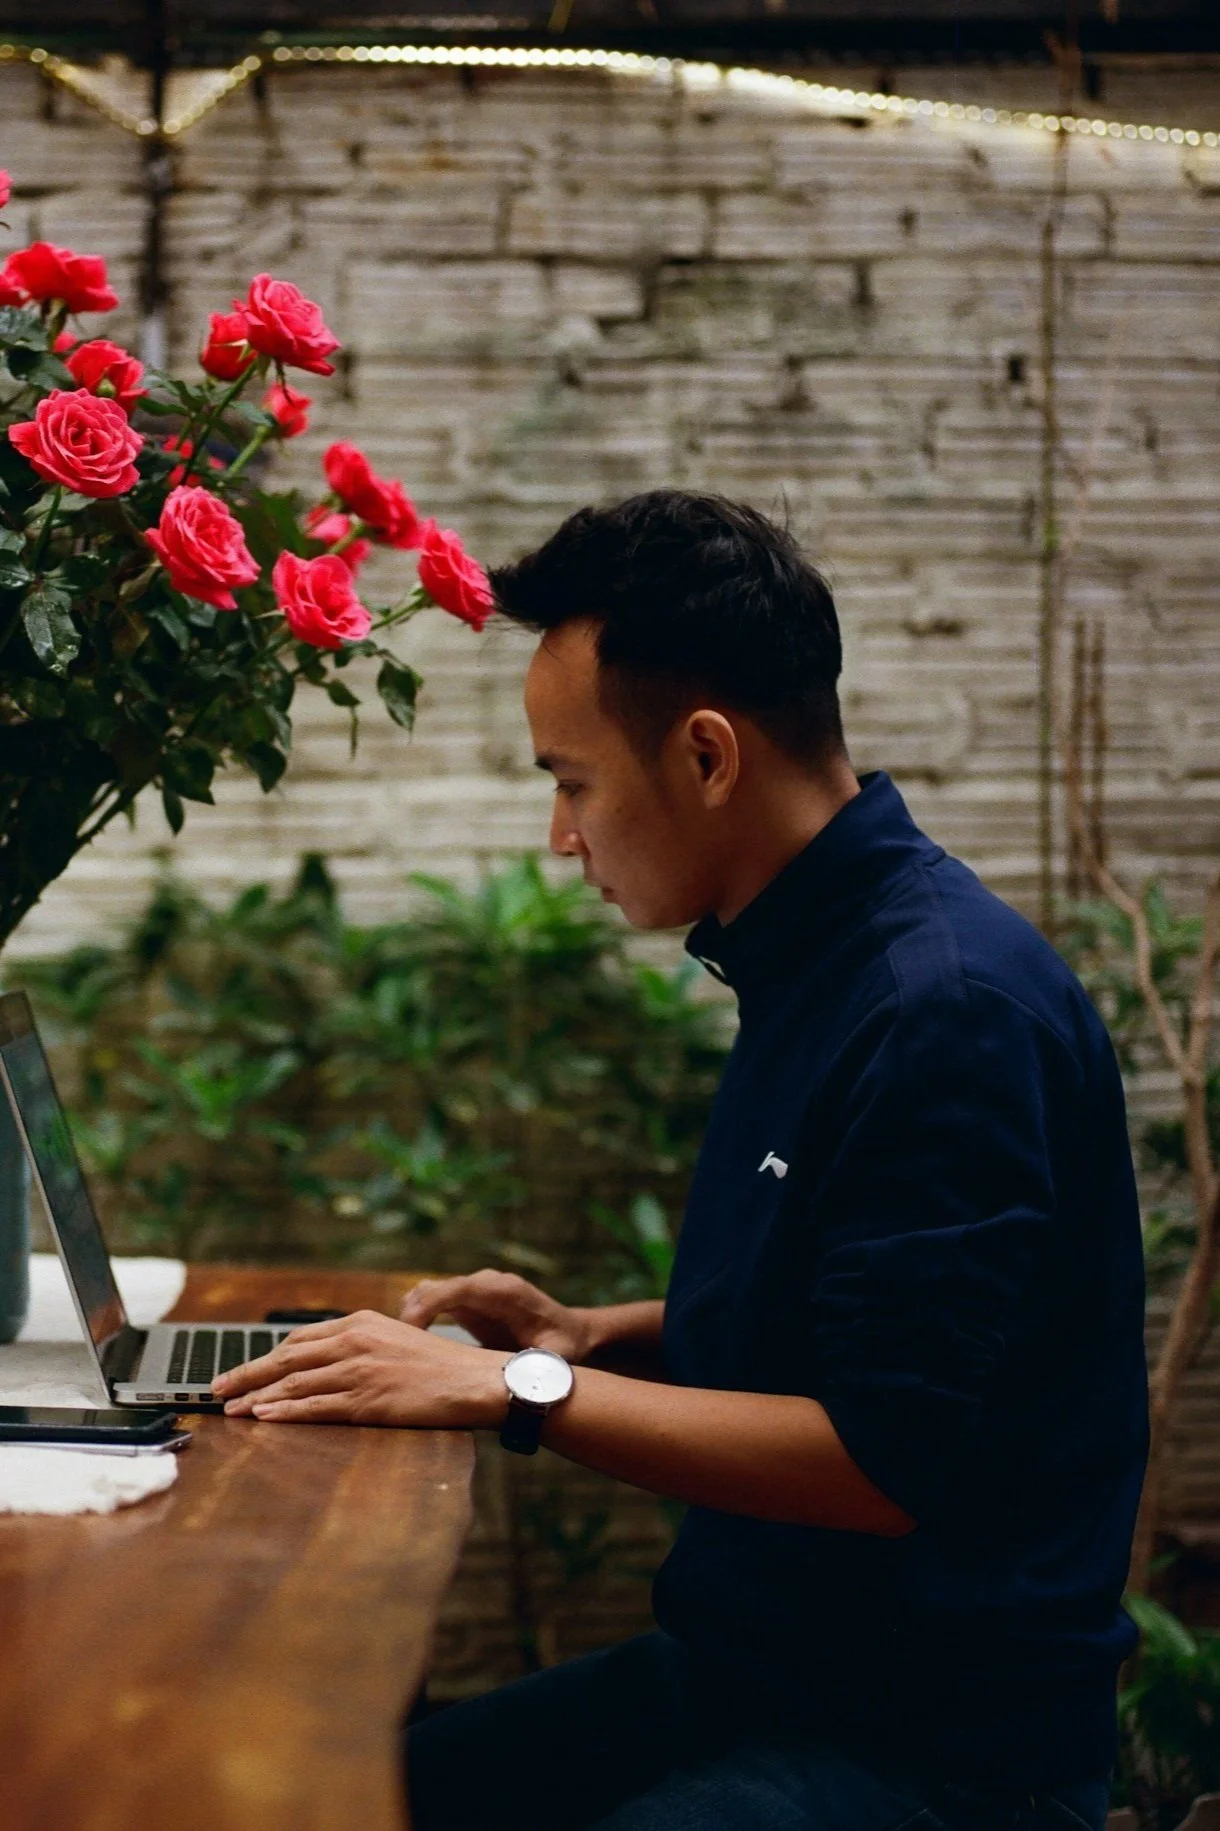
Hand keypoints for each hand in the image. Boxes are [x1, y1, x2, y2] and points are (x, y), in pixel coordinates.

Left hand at [210, 1308, 509, 1426]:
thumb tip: (323, 1361)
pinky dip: (284, 1413)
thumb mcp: (396, 1339)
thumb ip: (360, 1344)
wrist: (476, 1380)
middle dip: (246, 1375)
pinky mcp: (368, 1401)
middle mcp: (356, 1341)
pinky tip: (263, 1417)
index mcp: (361, 1322)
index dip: (264, 1357)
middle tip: (217, 1389)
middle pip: (286, 1359)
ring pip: (294, 1384)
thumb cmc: (441, 1365)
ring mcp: (360, 1371)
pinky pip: (316, 1408)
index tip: (240, 1370)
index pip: (298, 1339)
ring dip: (257, 1398)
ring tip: (232, 1410)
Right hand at [399, 1269, 598, 1362]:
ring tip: (401, 1350)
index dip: (429, 1305)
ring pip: (427, 1292)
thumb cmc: (564, 1345)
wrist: (570, 1331)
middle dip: (411, 1314)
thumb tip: (521, 1379)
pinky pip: (432, 1301)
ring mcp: (474, 1290)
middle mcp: (486, 1284)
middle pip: (435, 1287)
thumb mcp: (556, 1358)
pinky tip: (411, 1346)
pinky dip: (416, 1317)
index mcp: (504, 1292)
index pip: (458, 1289)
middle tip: (396, 1350)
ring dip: (409, 1316)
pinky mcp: (466, 1301)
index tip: (409, 1331)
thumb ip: (540, 1364)